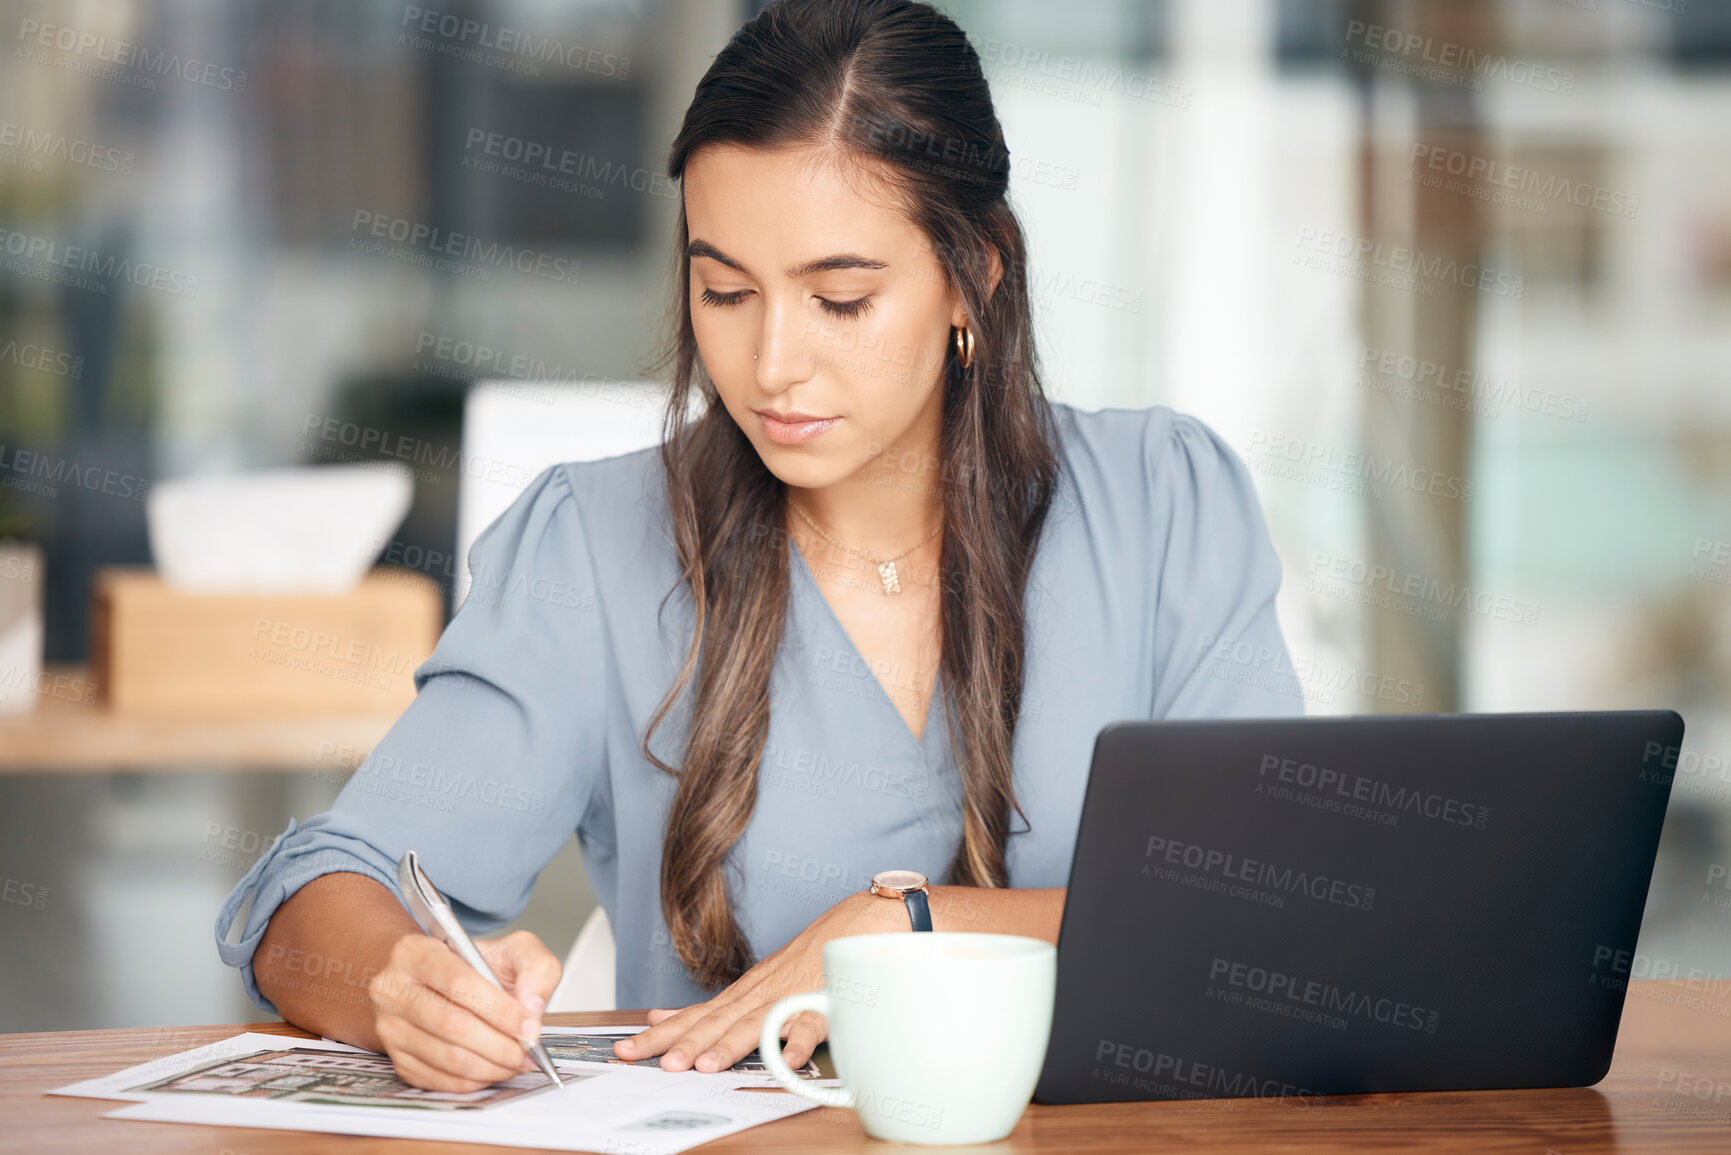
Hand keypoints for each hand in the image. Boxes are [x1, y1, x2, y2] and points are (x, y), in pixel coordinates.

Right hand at [366, 929, 561, 1091]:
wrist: (435, 982)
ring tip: (516, 1062)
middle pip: (451, 1025)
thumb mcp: (510, 950)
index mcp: (415, 952)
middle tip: (527, 1051)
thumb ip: (534, 968)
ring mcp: (390, 1027)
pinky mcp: (396, 1057)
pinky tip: (493, 1070)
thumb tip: (532, 1007)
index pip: (458, 983)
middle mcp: (392, 989)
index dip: (498, 1009)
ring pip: (445, 1057)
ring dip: (489, 1066)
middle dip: (498, 1044)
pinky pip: (437, 1079)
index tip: (528, 1026)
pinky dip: (472, 1081)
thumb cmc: (472, 965)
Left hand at [613, 890, 908, 1073]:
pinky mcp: (829, 1000)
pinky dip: (799, 1041)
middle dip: (688, 1044)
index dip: (661, 1033)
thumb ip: (714, 1003)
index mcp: (745, 992)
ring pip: (757, 1022)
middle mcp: (762, 993)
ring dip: (732, 1044)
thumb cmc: (813, 954)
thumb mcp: (758, 978)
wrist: (864, 919)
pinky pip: (813, 1023)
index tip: (627, 1049)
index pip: (694, 1015)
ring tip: (708, 1066)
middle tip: (662, 1064)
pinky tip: (787, 1060)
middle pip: (718, 1021)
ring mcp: (794, 995)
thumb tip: (663, 1014)